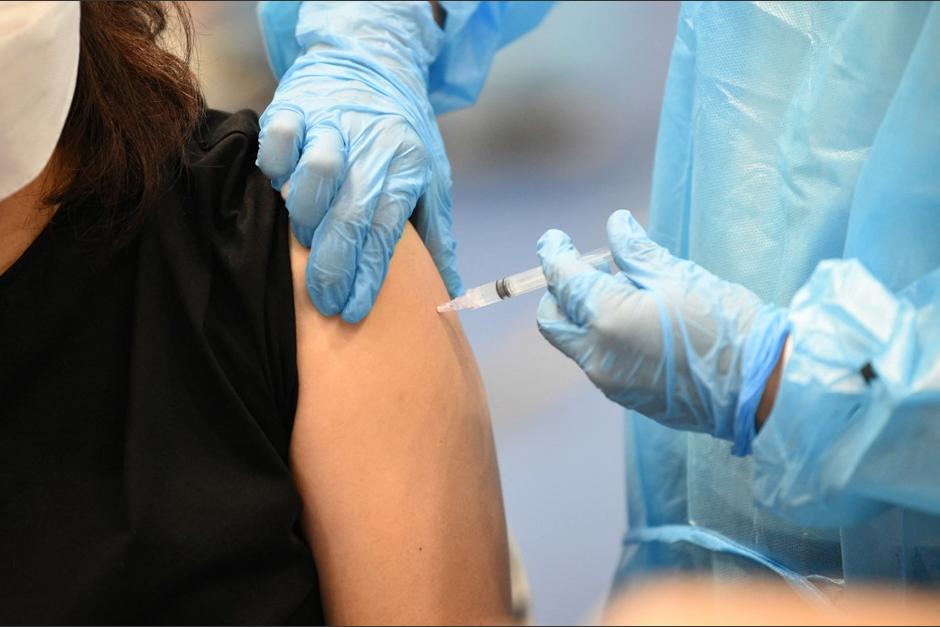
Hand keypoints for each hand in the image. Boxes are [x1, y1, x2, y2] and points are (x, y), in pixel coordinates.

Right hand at [257, 1, 460, 322]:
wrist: (373, 62)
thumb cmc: (403, 132)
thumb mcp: (431, 177)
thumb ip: (437, 234)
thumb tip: (451, 291)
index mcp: (405, 165)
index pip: (386, 230)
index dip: (368, 276)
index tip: (354, 310)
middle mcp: (370, 144)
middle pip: (349, 212)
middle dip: (335, 266)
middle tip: (326, 301)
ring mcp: (330, 123)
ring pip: (315, 173)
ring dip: (306, 217)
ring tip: (306, 244)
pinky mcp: (294, 106)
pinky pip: (278, 139)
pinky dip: (275, 168)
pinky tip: (279, 193)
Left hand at [536, 210, 789, 453]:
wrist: (759, 388)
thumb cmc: (724, 324)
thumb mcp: (677, 276)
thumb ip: (635, 252)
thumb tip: (615, 226)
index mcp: (606, 319)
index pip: (562, 280)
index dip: (554, 254)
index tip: (554, 238)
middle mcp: (597, 355)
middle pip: (553, 321)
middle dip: (560, 293)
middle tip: (590, 270)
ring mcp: (609, 382)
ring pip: (577, 343)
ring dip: (586, 316)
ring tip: (629, 293)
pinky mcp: (626, 397)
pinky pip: (600, 362)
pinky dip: (606, 338)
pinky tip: (641, 324)